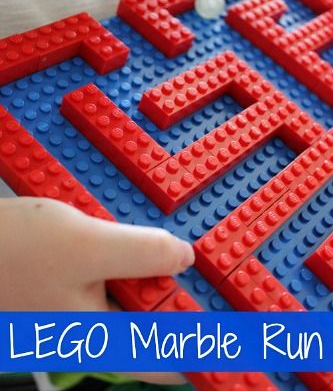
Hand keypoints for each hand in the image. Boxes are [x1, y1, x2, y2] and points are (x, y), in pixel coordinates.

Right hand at [0, 197, 193, 384]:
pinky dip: (130, 256)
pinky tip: (131, 237)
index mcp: (104, 336)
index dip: (210, 349)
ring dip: (156, 269)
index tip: (245, 338)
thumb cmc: (13, 251)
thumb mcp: (87, 245)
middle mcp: (96, 328)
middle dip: (184, 293)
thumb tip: (184, 258)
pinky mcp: (76, 284)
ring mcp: (85, 306)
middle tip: (210, 265)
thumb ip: (142, 253)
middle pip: (157, 320)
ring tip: (174, 247)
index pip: (171, 358)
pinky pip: (115, 274)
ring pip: (136, 293)